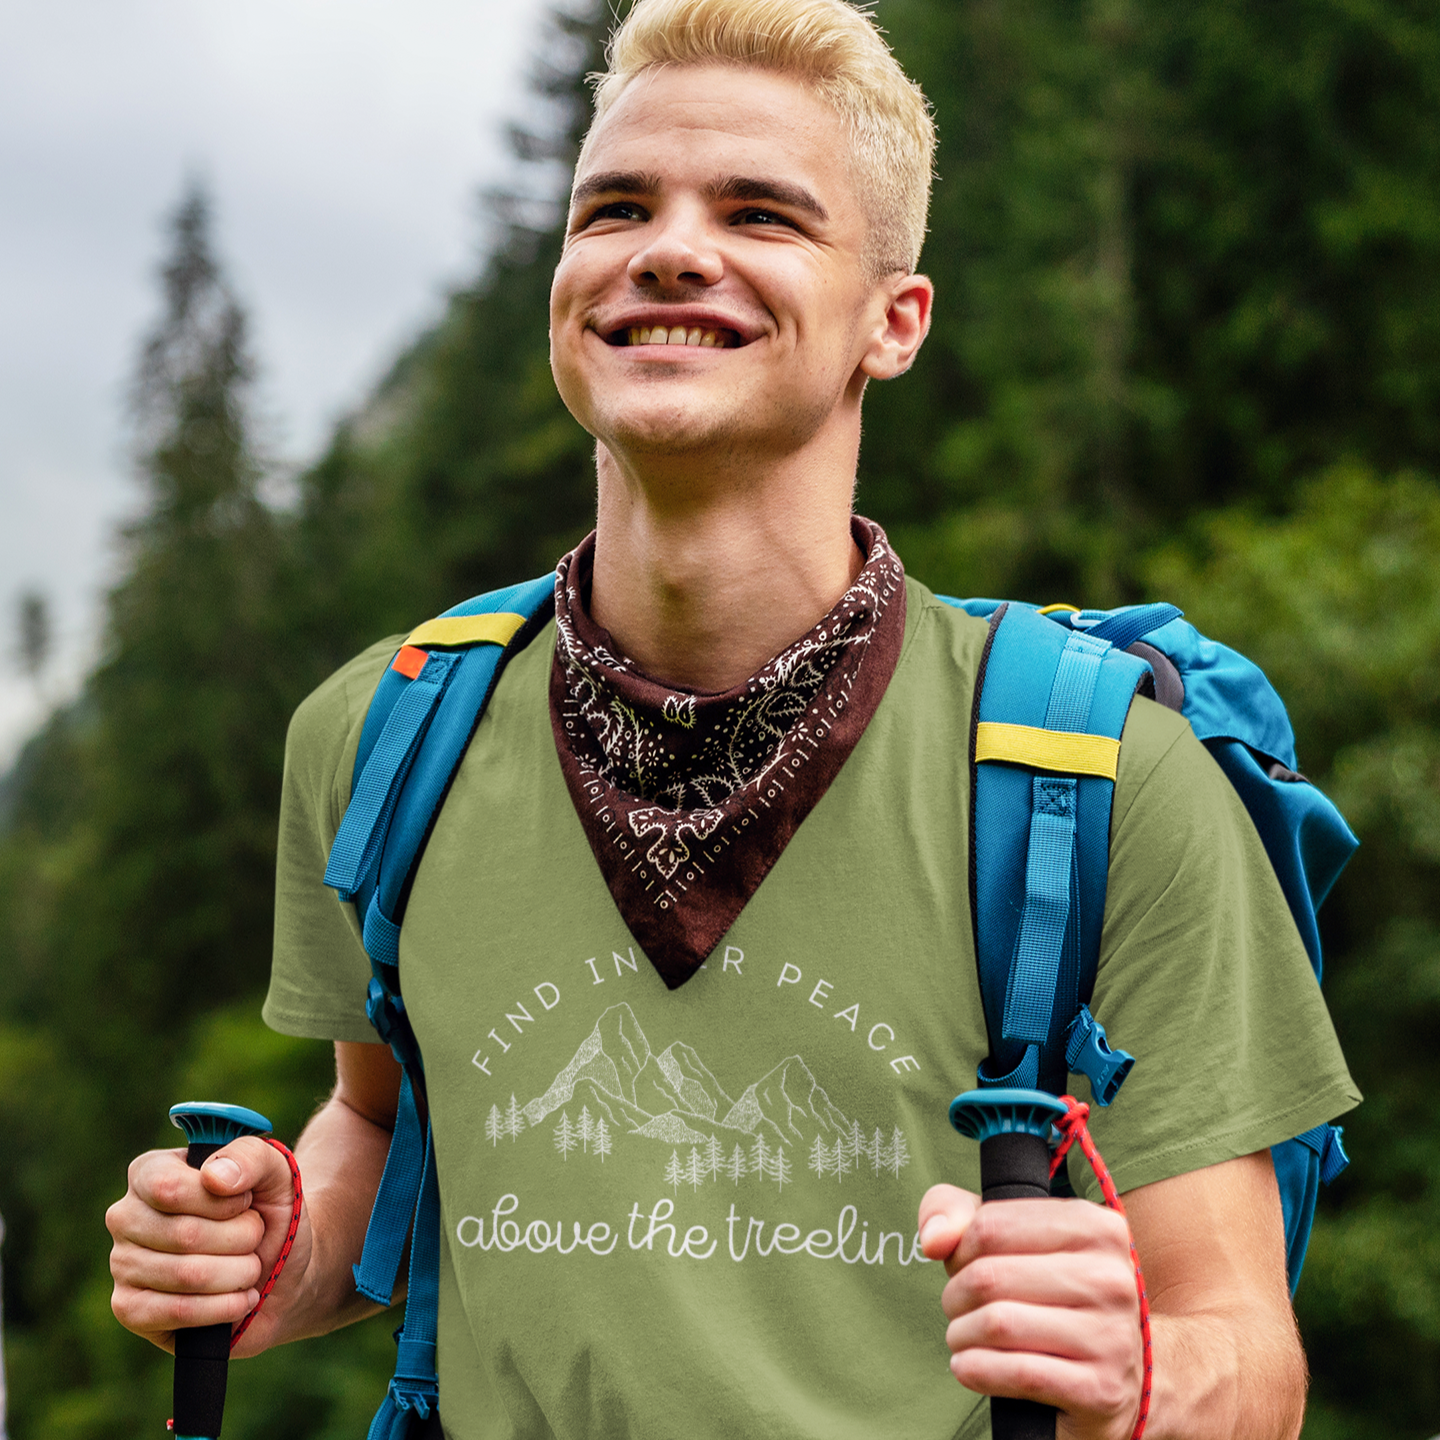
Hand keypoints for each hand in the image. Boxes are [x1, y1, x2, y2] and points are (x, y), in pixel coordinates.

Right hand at [107, 1136, 307, 1357]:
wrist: (280, 1270)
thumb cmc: (269, 1213)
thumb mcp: (275, 1171)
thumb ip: (250, 1156)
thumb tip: (214, 1176)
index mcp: (151, 1171)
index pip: (169, 1188)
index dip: (222, 1202)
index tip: (247, 1202)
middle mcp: (126, 1215)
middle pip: (185, 1234)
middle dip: (241, 1238)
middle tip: (256, 1238)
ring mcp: (122, 1264)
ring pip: (186, 1275)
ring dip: (239, 1273)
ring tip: (251, 1267)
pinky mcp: (130, 1309)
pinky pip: (176, 1313)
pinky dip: (223, 1308)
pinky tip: (241, 1300)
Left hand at [918, 1185, 1142, 1439]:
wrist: (1119, 1376)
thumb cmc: (1051, 1294)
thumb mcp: (1009, 1236)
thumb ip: (955, 1211)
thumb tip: (934, 1239)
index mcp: (1096, 1226)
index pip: (990, 1226)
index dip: (958, 1250)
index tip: (961, 1267)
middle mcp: (1112, 1277)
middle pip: (990, 1276)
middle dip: (956, 1296)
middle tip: (958, 1309)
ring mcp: (1113, 1335)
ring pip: (999, 1324)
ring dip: (961, 1335)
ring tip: (962, 1337)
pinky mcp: (1102, 1389)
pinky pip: (1019, 1373)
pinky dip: (977, 1369)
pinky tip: (967, 1366)